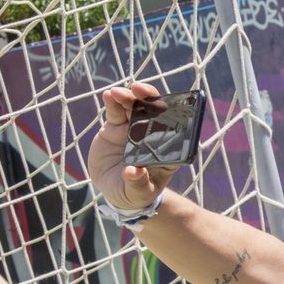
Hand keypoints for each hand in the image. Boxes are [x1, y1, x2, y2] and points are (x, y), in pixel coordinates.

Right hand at [90, 82, 179, 212]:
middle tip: (140, 90)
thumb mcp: (137, 193)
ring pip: (135, 107)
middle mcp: (153, 135)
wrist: (114, 190)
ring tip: (119, 93)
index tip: (166, 108)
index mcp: (166, 150)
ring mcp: (134, 129)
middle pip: (155, 112)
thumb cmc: (134, 193)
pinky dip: (114, 102)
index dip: (172, 117)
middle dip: (150, 99)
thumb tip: (133, 172)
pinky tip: (109, 95)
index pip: (174, 131)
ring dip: (130, 97)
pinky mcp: (117, 127)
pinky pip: (116, 111)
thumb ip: (137, 183)